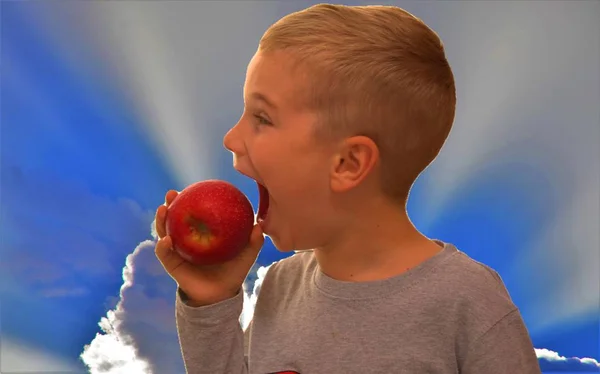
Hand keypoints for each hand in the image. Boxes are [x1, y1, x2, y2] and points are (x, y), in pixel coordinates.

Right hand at [154, 189, 263, 305]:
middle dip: (169, 205)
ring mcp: (177, 252)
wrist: (221, 295)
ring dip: (160, 221)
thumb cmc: (232, 272)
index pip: (193, 212)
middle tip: (171, 194)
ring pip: (164, 233)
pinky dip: (163, 247)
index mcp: (201, 234)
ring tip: (163, 210)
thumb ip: (253, 242)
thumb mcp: (245, 255)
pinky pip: (165, 255)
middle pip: (174, 219)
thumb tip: (259, 226)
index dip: (189, 200)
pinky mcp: (172, 266)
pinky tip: (165, 241)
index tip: (190, 188)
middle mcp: (186, 240)